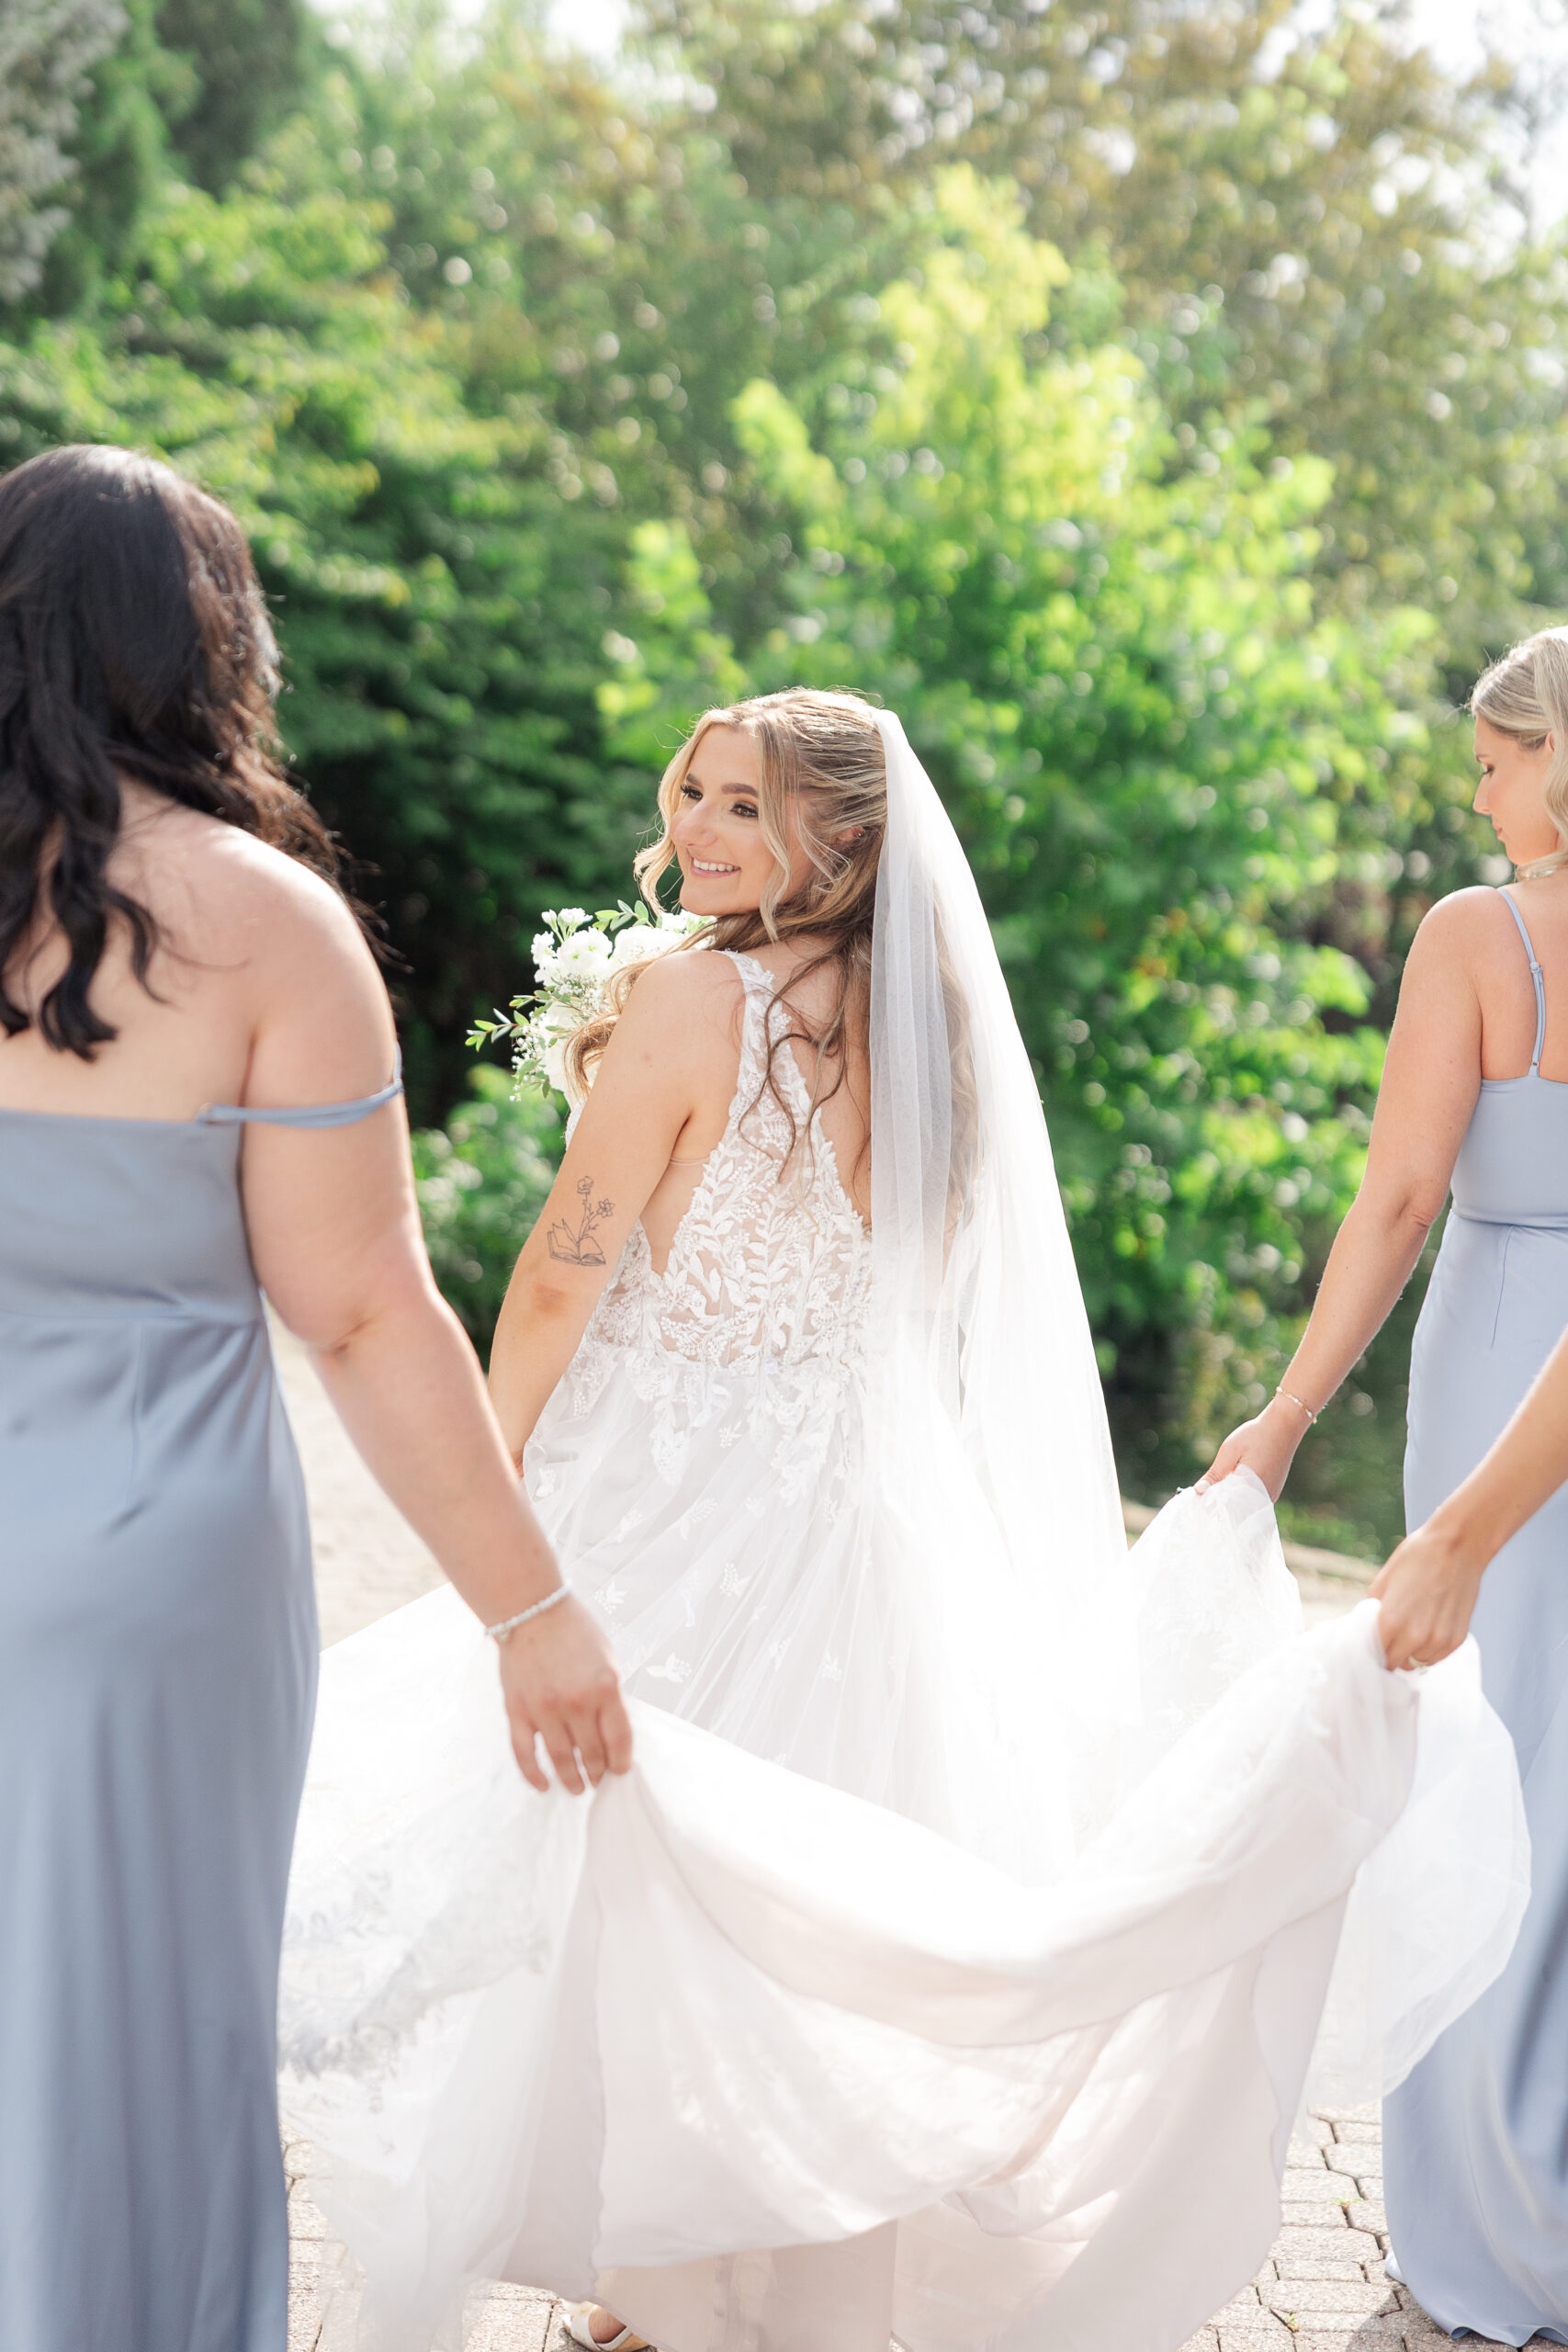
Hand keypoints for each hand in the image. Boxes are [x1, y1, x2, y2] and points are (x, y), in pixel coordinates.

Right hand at [496, 1594, 633, 1794]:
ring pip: (562, 1759)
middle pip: (592, 1753)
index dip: (622, 1762)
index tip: (621, 1771)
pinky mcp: (517, 1711)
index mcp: (605, 1687)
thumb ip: (610, 1697)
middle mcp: (576, 1702)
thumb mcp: (607, 1659)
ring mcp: (544, 1709)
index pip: (620, 1740)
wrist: (532, 1609)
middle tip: (599, 1780)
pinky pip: (525, 1753)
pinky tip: (544, 1785)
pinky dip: (534, 1775)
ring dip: (572, 1779)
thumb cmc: (574, 1631)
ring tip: (578, 1788)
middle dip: (599, 1772)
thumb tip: (613, 1735)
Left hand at [1195, 1397, 1305, 1500]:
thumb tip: (1198, 1492)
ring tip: (1224, 1481)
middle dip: (1222, 1501)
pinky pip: (1254, 1499)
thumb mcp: (1230, 1451)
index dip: (1212, 1502)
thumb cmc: (1256, 1435)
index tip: (1201, 1496)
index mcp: (1252, 1488)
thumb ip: (1215, 1474)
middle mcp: (1264, 1496)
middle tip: (1211, 1487)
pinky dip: (1243, 1493)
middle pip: (1236, 1509)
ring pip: (1245, 1504)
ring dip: (1233, 1497)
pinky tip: (1235, 1482)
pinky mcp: (1273, 1491)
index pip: (1226, 1506)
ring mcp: (1271, 1495)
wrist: (1284, 1426)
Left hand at [1369, 1523, 1484, 1672]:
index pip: (1376, 1655)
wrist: (1457, 1546)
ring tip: (1411, 1633)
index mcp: (1392, 1622)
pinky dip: (1431, 1650)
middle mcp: (1416, 1637)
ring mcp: (1439, 1640)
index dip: (1373, 1652)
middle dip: (1390, 1655)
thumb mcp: (1383, 1581)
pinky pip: (1438, 1657)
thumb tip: (1370, 1628)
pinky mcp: (1458, 1639)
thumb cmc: (1418, 1557)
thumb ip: (1374, 1611)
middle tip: (1390, 1642)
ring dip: (1412, 1654)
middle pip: (1396, 1664)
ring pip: (1418, 1663)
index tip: (1373, 1647)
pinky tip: (1428, 1631)